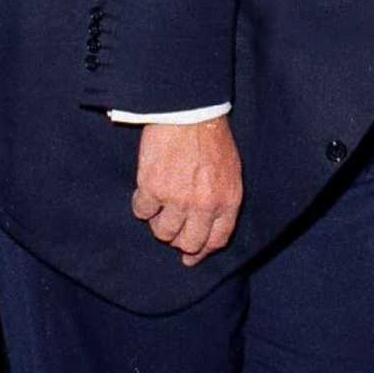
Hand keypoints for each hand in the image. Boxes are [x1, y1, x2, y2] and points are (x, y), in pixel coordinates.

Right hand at [131, 117, 242, 265]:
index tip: (191, 258)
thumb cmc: (212, 140)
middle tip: (172, 230)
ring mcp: (177, 199)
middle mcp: (204, 205)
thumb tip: (207, 228)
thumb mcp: (231, 172)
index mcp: (228, 199)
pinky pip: (142, 212)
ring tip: (162, 201)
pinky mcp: (152, 189)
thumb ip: (221, 201)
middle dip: (179, 240)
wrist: (190, 114)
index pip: (217, 239)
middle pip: (188, 242)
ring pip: (162, 232)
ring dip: (159, 221)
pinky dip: (142, 205)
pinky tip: (147, 190)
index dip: (202, 252)